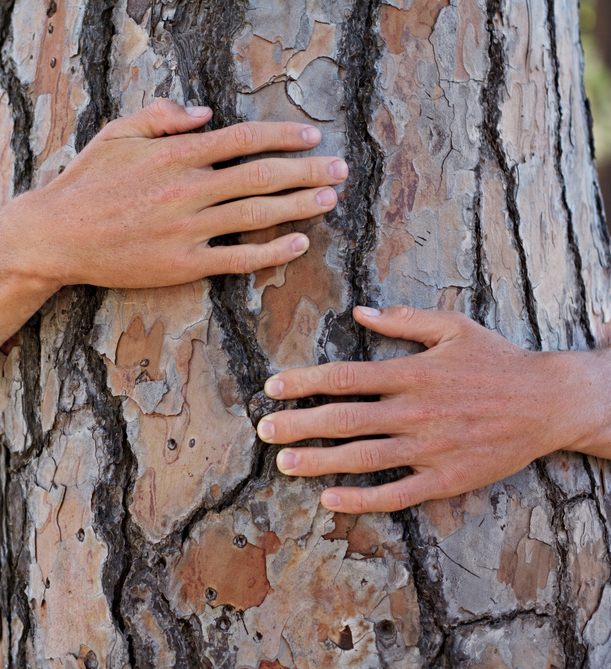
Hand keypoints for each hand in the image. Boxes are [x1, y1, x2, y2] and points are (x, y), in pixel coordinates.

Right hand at [6, 99, 348, 289]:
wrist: (56, 236)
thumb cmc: (86, 182)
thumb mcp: (118, 133)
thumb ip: (162, 117)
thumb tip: (207, 114)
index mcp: (176, 153)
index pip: (244, 139)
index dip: (284, 137)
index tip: (312, 137)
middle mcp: (189, 189)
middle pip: (263, 175)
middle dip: (308, 170)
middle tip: (341, 169)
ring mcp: (188, 229)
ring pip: (258, 213)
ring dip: (301, 205)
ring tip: (331, 199)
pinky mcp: (183, 265)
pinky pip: (238, 257)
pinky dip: (271, 250)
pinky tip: (297, 243)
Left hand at [255, 305, 601, 513]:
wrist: (548, 403)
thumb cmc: (497, 361)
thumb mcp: (454, 327)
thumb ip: (404, 320)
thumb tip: (359, 311)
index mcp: (411, 373)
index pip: (344, 376)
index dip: (304, 382)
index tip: (272, 388)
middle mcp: (414, 411)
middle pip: (343, 419)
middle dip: (298, 425)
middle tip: (264, 431)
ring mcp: (428, 448)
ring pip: (361, 458)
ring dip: (318, 462)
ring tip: (284, 463)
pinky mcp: (444, 479)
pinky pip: (395, 493)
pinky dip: (361, 499)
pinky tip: (330, 500)